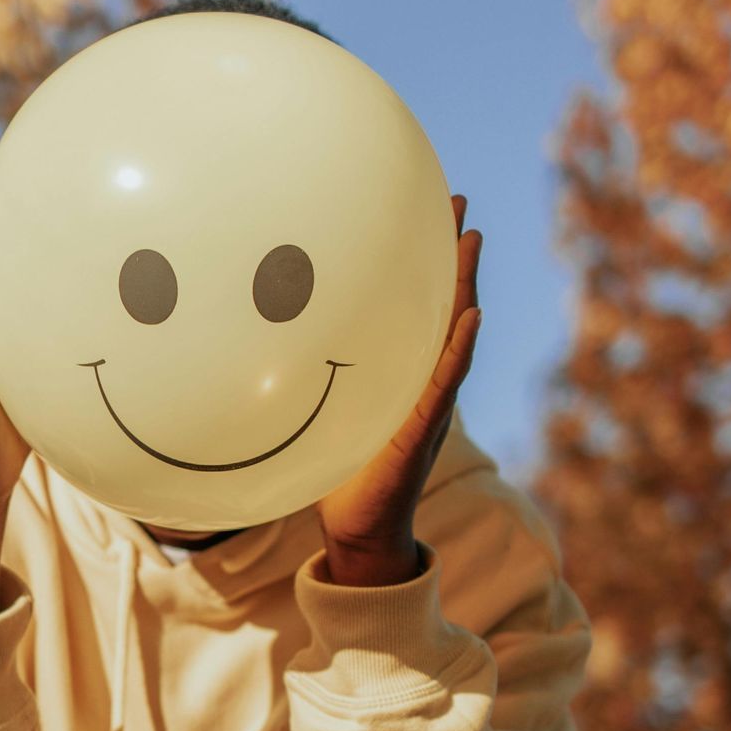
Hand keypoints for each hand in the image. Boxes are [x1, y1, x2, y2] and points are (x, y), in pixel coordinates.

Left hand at [314, 191, 481, 585]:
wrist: (357, 530)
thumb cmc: (336, 471)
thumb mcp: (319, 410)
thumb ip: (308, 373)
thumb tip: (256, 337)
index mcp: (397, 372)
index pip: (413, 305)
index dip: (420, 260)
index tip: (423, 208)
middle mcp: (419, 381)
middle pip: (442, 305)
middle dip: (451, 253)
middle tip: (458, 199)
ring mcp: (427, 404)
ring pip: (453, 335)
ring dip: (465, 287)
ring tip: (472, 239)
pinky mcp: (422, 433)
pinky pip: (444, 386)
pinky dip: (460, 352)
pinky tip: (473, 318)